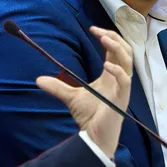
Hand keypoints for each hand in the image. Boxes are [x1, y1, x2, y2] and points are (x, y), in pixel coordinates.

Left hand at [36, 26, 132, 158]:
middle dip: (114, 38)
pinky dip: (117, 70)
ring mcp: (122, 88)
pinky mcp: (122, 98)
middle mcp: (119, 79)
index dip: (108, 37)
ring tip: (104, 38)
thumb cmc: (88, 116)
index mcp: (111, 75)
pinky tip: (106, 65)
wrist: (94, 137)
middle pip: (125, 51)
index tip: (92, 29)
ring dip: (117, 48)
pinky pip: (125, 81)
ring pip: (128, 61)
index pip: (115, 50)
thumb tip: (38, 79)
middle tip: (98, 31)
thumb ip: (57, 86)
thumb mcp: (70, 97)